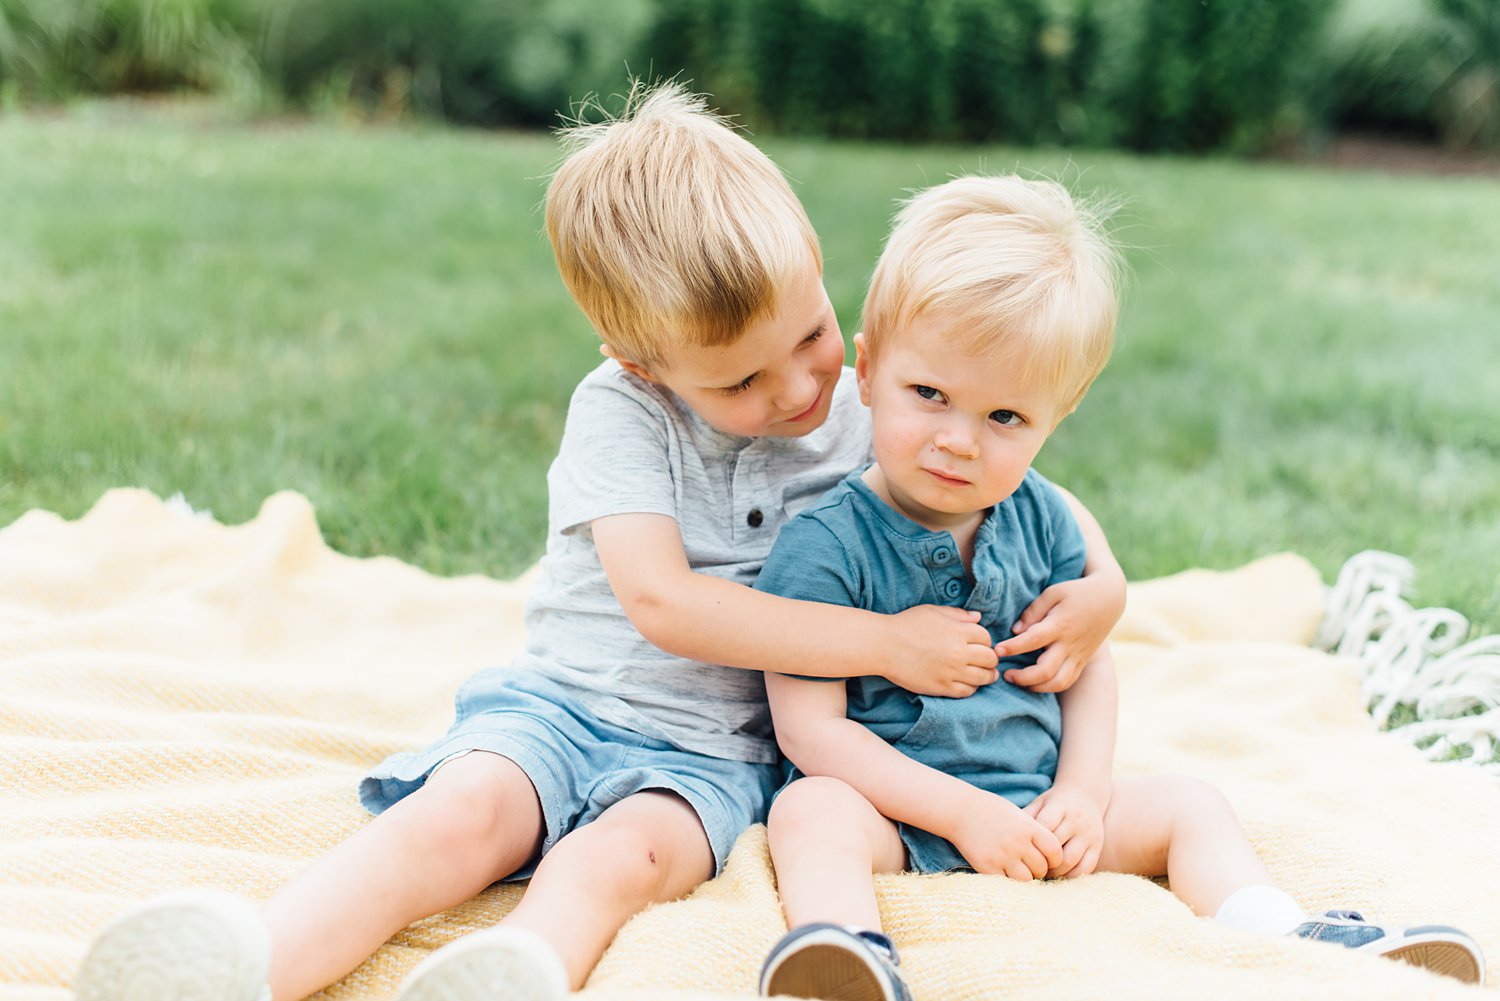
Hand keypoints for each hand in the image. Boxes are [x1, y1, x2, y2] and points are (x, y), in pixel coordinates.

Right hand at [881, 605, 999, 696]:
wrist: (884, 646)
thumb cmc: (906, 624)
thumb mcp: (933, 611)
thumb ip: (958, 614)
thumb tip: (979, 617)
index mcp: (958, 631)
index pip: (986, 637)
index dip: (985, 640)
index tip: (980, 644)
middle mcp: (958, 652)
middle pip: (989, 658)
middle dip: (991, 659)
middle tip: (988, 661)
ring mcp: (951, 671)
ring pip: (983, 677)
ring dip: (987, 675)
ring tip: (987, 675)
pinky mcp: (941, 687)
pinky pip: (967, 691)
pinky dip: (972, 688)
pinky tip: (969, 683)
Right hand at [948, 792, 1063, 880]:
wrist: (959, 810)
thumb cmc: (990, 809)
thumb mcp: (1017, 814)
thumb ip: (1033, 832)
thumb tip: (1049, 854)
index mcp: (1029, 827)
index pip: (1055, 851)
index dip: (1055, 858)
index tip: (1049, 859)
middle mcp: (1018, 843)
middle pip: (1042, 868)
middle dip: (1040, 870)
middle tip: (1032, 866)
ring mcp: (1003, 856)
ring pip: (1027, 880)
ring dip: (1026, 878)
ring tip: (1019, 871)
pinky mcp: (988, 867)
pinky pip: (1007, 883)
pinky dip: (1008, 880)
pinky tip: (1004, 872)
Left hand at [994, 570, 1125, 691]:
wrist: (1110, 599)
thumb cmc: (1077, 592)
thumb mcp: (1054, 592)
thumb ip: (1033, 611)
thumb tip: (1015, 630)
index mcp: (1061, 624)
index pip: (1034, 640)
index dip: (1013, 647)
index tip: (997, 650)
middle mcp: (1070, 644)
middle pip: (1046, 671)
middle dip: (1022, 677)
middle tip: (1004, 673)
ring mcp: (1078, 656)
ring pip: (1058, 683)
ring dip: (1035, 687)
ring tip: (1018, 680)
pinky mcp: (1082, 662)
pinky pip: (1067, 682)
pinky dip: (1049, 687)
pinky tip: (1034, 683)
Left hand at [1024, 783, 1107, 878]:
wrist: (1086, 795)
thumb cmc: (1055, 802)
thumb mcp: (1041, 802)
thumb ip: (1027, 816)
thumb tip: (1007, 834)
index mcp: (1060, 807)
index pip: (1045, 826)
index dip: (1032, 841)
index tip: (1021, 850)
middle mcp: (1076, 821)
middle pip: (1056, 846)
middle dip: (1040, 859)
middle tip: (1028, 867)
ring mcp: (1088, 835)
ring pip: (1070, 860)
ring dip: (1054, 871)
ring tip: (1042, 873)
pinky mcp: (1096, 847)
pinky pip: (1085, 867)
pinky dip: (1070, 876)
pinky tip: (1059, 876)